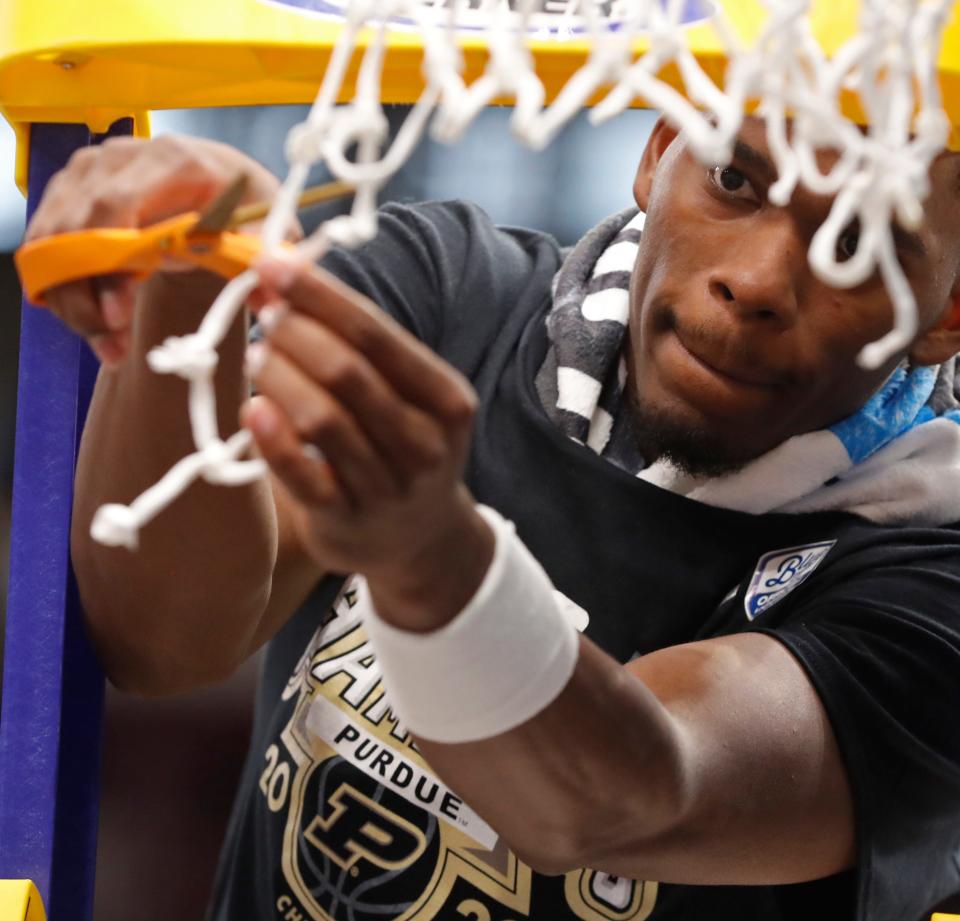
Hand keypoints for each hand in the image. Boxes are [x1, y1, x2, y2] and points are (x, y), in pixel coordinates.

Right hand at [23, 135, 280, 365]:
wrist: (221, 186)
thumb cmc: (246, 207)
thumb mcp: (272, 229)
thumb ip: (269, 258)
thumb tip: (268, 296)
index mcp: (173, 160)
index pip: (117, 204)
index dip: (109, 261)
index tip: (118, 312)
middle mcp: (121, 157)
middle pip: (76, 226)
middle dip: (86, 290)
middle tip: (111, 337)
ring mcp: (88, 173)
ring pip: (53, 241)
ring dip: (74, 299)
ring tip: (110, 343)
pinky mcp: (70, 194)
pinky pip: (48, 248)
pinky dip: (64, 291)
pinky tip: (98, 328)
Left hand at [244, 254, 494, 628]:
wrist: (420, 538)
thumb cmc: (402, 447)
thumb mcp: (409, 397)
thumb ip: (360, 348)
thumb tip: (283, 280)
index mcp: (446, 400)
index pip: (378, 335)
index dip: (320, 296)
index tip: (273, 265)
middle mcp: (425, 444)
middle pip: (348, 372)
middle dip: (295, 331)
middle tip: (264, 312)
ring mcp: (388, 488)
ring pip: (323, 418)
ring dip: (279, 376)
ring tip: (257, 355)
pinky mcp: (347, 522)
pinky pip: (301, 475)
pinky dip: (272, 438)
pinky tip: (252, 408)